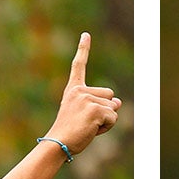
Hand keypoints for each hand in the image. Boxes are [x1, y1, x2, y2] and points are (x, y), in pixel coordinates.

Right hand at [46, 32, 123, 154]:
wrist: (58, 143)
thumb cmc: (70, 133)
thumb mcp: (85, 116)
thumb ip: (101, 105)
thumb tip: (119, 101)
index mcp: (73, 90)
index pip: (79, 66)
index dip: (83, 49)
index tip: (86, 34)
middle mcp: (79, 91)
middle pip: (109, 95)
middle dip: (106, 109)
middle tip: (87, 122)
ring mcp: (87, 99)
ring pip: (113, 108)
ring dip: (107, 120)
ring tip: (88, 127)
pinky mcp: (95, 109)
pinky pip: (113, 118)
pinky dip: (107, 127)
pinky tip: (92, 131)